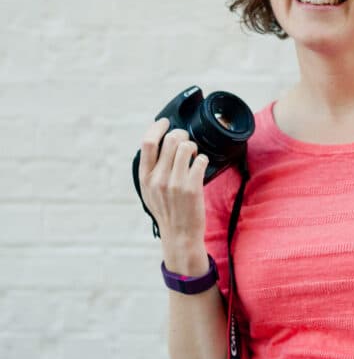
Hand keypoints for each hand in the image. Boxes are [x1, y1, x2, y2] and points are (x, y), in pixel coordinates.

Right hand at [138, 118, 209, 272]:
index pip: (147, 142)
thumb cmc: (167, 212)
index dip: (158, 127)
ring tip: (194, 155)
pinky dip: (203, 159)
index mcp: (145, 177)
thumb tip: (159, 144)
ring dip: (193, 146)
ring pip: (187, 146)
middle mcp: (158, 179)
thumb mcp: (150, 192)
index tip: (165, 122)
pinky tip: (201, 166)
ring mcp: (175, 183)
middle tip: (186, 141)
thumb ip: (152, 170)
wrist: (180, 236)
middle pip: (171, 139)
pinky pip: (201, 160)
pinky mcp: (192, 188)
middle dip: (182, 135)